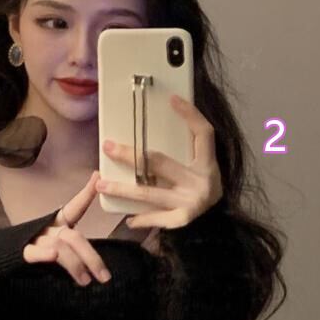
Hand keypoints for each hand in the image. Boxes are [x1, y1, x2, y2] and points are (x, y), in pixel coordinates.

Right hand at [22, 171, 111, 286]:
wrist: (1, 255)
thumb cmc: (36, 248)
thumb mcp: (57, 243)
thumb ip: (73, 247)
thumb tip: (98, 266)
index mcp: (57, 222)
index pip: (75, 206)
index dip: (87, 193)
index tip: (97, 176)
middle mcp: (48, 227)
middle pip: (73, 237)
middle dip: (91, 257)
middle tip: (104, 277)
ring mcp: (35, 238)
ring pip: (59, 246)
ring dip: (75, 264)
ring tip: (86, 281)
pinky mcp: (21, 252)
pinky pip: (33, 252)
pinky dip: (43, 253)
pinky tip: (53, 255)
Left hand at [95, 94, 223, 229]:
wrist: (218, 220)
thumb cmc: (201, 186)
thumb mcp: (202, 166)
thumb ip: (186, 149)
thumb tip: (163, 118)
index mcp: (208, 163)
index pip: (203, 133)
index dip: (190, 115)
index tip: (172, 99)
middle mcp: (201, 181)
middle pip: (160, 162)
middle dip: (130, 155)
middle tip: (108, 146)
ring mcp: (191, 202)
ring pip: (149, 193)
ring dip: (122, 188)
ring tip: (101, 183)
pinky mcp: (183, 220)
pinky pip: (156, 217)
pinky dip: (141, 218)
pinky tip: (127, 218)